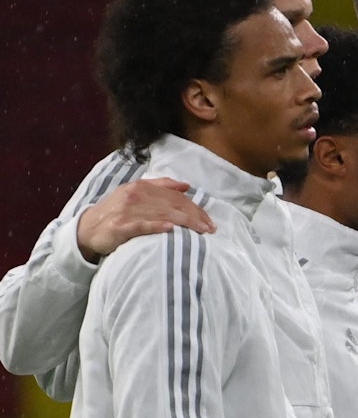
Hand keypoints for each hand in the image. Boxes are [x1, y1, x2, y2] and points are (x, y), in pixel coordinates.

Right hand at [76, 178, 214, 262]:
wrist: (87, 228)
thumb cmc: (117, 212)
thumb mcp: (136, 193)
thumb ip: (161, 186)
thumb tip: (186, 186)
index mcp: (141, 187)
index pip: (175, 196)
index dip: (195, 208)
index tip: (209, 220)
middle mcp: (135, 196)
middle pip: (172, 205)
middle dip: (195, 217)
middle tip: (210, 229)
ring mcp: (127, 211)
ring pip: (162, 215)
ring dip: (184, 223)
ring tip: (200, 231)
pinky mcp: (119, 226)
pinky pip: (141, 225)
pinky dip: (157, 227)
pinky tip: (171, 229)